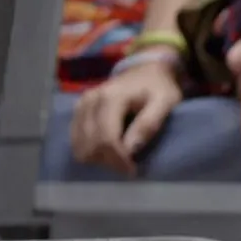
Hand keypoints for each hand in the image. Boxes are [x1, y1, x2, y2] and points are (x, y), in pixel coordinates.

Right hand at [71, 55, 182, 176]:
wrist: (144, 70)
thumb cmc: (158, 88)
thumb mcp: (165, 102)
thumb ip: (149, 124)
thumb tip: (130, 149)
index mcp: (111, 98)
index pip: (106, 138)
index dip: (118, 160)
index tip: (132, 170)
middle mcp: (90, 100)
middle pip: (91, 145)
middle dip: (110, 162)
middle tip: (128, 166)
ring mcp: (81, 105)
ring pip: (80, 146)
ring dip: (99, 159)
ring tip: (119, 159)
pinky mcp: (78, 110)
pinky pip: (75, 140)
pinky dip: (89, 151)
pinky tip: (107, 152)